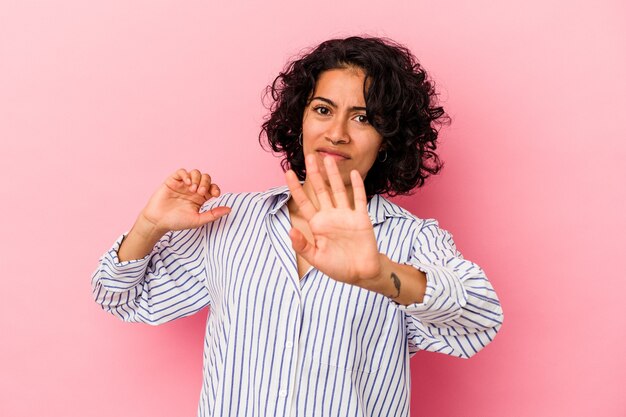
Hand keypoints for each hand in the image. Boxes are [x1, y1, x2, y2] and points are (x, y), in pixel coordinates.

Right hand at [140, 168, 230, 234]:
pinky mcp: (173, 181)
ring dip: (197, 179)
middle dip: (206, 183)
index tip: (215, 195)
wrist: (158, 221)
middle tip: (201, 193)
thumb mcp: (197, 220)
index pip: (213, 188)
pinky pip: (182, 172)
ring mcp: (183, 184)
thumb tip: (229, 209)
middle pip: (206, 178)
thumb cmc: (177, 222)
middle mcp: (193, 189)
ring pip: (196, 172)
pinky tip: (187, 184)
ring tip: (193, 190)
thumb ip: (213, 214)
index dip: (216, 188)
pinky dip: (186, 175)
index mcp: (201, 198)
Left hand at [285, 154, 381, 285]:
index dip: (295, 188)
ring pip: (339, 190)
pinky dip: (358, 186)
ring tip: (328, 159)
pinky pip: (359, 199)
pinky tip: (354, 173)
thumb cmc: (338, 267)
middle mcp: (331, 216)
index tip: (287, 172)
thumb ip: (302, 246)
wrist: (361, 273)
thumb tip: (290, 230)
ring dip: (334, 175)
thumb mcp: (316, 259)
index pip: (304, 202)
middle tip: (309, 156)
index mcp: (318, 224)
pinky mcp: (361, 218)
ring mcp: (346, 215)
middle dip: (315, 173)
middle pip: (321, 190)